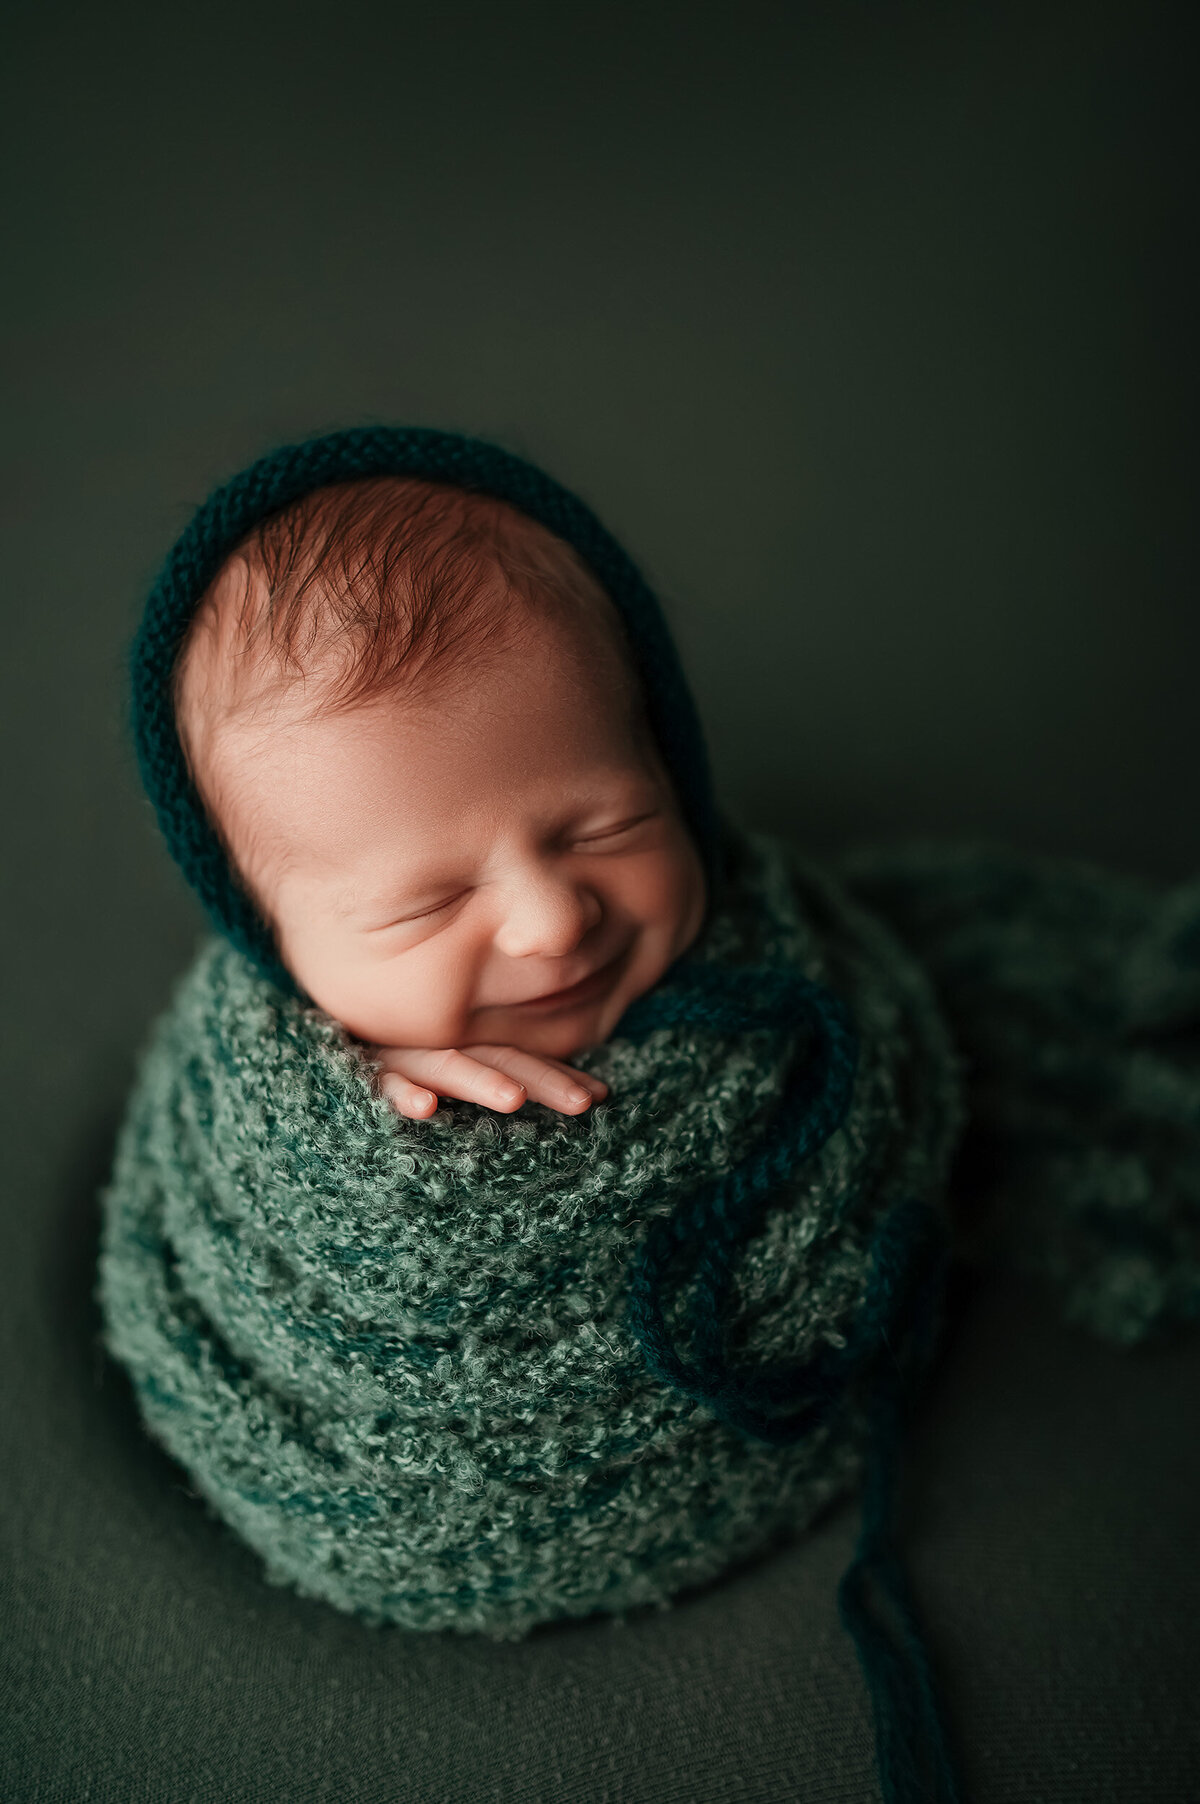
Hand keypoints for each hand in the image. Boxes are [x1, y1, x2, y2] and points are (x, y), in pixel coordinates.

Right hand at [364, 1042, 609, 1120]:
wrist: (310, 1070)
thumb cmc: (391, 1076)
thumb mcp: (444, 1079)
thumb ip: (491, 1085)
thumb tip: (568, 1100)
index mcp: (460, 1049)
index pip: (518, 1057)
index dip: (558, 1075)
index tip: (601, 1096)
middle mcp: (434, 1048)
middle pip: (495, 1058)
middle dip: (540, 1080)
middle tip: (583, 1103)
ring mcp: (396, 1059)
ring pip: (446, 1065)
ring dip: (479, 1082)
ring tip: (514, 1101)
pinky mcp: (356, 1076)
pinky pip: (378, 1085)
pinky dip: (401, 1094)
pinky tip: (425, 1109)